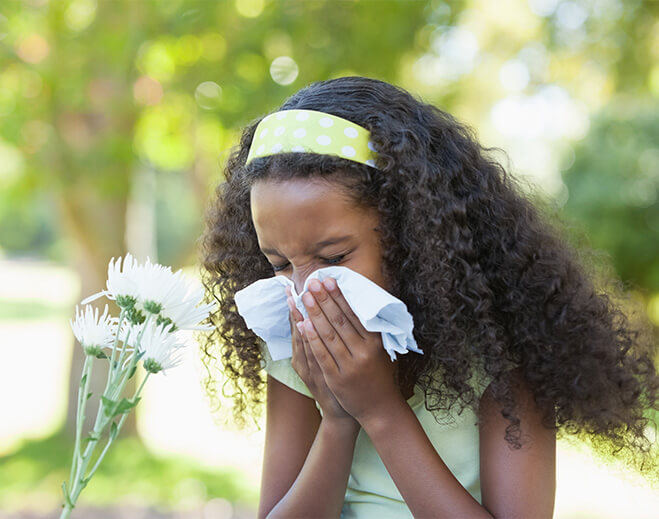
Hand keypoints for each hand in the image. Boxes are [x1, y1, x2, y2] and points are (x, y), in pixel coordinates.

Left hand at [298, 277, 403, 423]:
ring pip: (329, 335)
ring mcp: (349, 366)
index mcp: (375, 342)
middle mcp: (363, 352)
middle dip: (324, 299)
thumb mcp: (380, 350)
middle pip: (339, 321)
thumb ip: (370, 330)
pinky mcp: (337, 379)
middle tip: (312, 282)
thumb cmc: (378, 375)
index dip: (340, 295)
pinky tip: (303, 324)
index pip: (354, 313)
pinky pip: (322, 355)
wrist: (379, 409)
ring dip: (315, 314)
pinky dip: (312, 338)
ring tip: (304, 297)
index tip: (329, 280)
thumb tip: (358, 302)